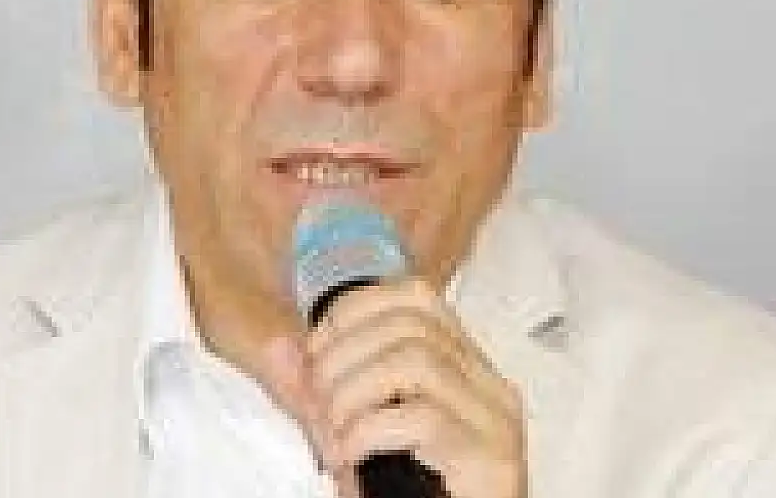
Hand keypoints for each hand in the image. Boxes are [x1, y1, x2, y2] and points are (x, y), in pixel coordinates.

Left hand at [262, 278, 527, 497]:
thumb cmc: (413, 493)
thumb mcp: (360, 432)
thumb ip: (324, 392)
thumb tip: (279, 349)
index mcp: (464, 368)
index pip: (418, 297)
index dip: (356, 310)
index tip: (316, 349)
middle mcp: (488, 385)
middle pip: (411, 325)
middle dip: (342, 354)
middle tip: (314, 400)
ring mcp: (495, 421)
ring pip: (416, 361)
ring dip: (352, 393)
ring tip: (332, 433)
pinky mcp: (491, 460)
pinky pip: (422, 418)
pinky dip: (367, 431)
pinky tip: (350, 456)